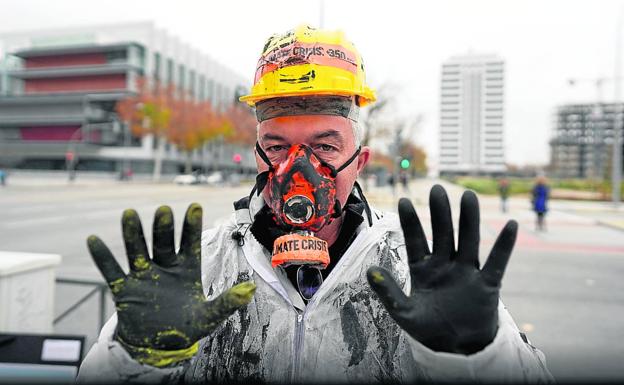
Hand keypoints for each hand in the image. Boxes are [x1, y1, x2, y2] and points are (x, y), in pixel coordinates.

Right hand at [87, 203, 254, 362]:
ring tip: (129, 214)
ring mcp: (143, 275)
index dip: (192, 227)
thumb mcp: (209, 316)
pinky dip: (102, 257)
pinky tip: (93, 239)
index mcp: (187, 270)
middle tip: (164, 210)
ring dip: (133, 234)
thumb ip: (227, 302)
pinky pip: (111, 270)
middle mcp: (165, 267)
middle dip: (163, 228)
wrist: (158, 344)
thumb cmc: (186, 325)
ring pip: (138, 250)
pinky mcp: (124, 289)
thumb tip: (252, 289)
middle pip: (163, 243)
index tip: (195, 206)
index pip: (191, 244)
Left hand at [367, 185, 516, 354]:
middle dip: (440, 213)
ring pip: (468, 241)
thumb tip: (369, 271)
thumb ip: (388, 291)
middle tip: (437, 189)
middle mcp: (444, 265)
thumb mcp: (404, 312)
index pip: (415, 241)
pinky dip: (504, 245)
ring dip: (469, 220)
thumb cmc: (427, 328)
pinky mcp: (487, 284)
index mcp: (422, 269)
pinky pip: (496, 262)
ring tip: (469, 196)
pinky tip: (511, 225)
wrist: (456, 348)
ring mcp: (466, 272)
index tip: (403, 201)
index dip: (411, 222)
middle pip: (443, 234)